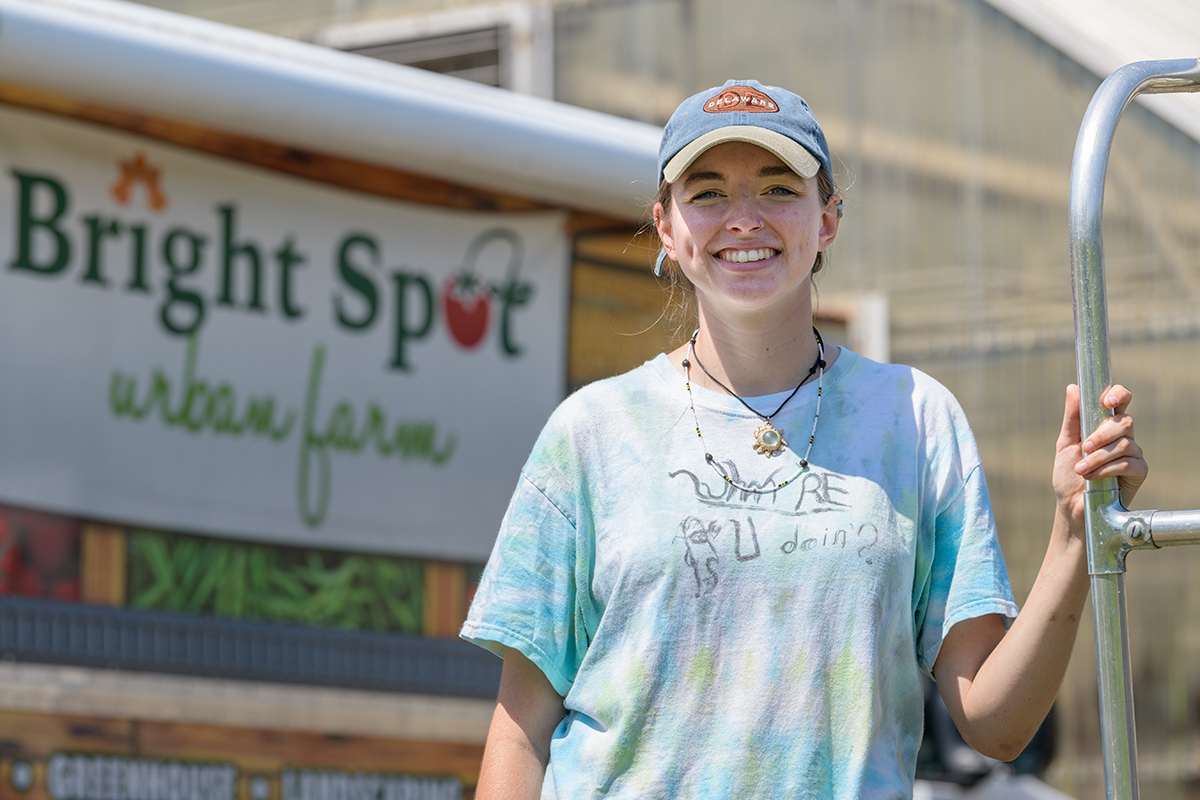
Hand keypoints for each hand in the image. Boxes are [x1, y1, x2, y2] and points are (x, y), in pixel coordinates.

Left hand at [1053, 384, 1147, 524]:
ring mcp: (1133, 454)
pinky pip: (1129, 463)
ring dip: (1098, 457)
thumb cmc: (1068, 475)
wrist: (1072, 506)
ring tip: (1081, 469)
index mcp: (1105, 425)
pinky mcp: (1139, 473)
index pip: (1120, 400)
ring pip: (1124, 444)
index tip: (1107, 400)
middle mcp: (1122, 437)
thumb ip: (1072, 417)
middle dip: (1101, 434)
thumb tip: (1073, 387)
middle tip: (1084, 446)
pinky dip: (1106, 469)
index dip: (1119, 394)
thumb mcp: (1065, 444)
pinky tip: (1092, 478)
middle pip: (1124, 421)